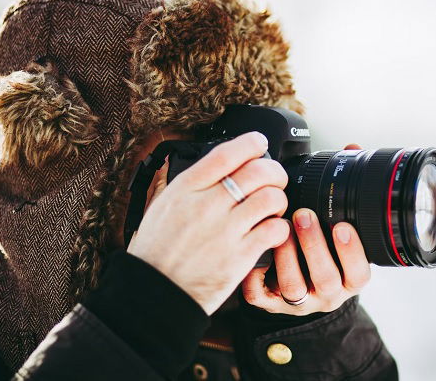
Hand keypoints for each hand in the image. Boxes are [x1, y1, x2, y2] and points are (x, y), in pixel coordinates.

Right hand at [127, 131, 290, 314]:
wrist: (155, 293)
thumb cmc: (157, 250)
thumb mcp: (162, 204)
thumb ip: (190, 182)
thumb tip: (215, 161)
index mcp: (186, 188)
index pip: (227, 153)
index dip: (251, 143)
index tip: (259, 143)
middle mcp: (207, 205)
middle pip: (258, 171)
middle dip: (274, 171)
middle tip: (274, 180)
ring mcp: (225, 231)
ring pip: (272, 197)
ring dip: (279, 200)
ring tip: (272, 208)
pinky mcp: (240, 257)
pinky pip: (275, 229)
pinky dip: (280, 228)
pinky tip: (271, 231)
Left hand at [241, 144, 371, 315]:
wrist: (298, 285)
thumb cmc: (321, 247)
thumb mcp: (338, 225)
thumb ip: (344, 189)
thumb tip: (351, 149)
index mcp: (348, 276)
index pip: (359, 272)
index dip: (353, 251)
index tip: (342, 225)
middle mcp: (327, 292)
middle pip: (326, 279)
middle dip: (315, 246)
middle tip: (303, 216)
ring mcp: (299, 301)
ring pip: (295, 289)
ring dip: (287, 257)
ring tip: (279, 230)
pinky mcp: (272, 304)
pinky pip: (261, 297)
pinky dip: (255, 278)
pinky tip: (254, 255)